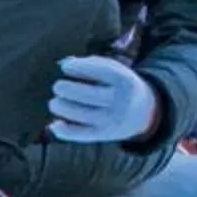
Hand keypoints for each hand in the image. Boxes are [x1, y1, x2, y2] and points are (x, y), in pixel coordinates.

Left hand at [47, 56, 161, 144]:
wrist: (142, 112)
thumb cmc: (117, 85)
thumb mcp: (113, 70)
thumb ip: (91, 64)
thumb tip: (65, 62)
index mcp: (124, 80)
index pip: (101, 71)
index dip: (79, 67)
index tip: (65, 67)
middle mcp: (120, 100)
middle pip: (88, 95)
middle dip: (67, 89)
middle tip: (57, 86)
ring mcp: (112, 120)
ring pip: (81, 115)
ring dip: (62, 108)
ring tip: (54, 103)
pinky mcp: (104, 134)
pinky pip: (81, 134)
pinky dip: (64, 131)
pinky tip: (54, 125)